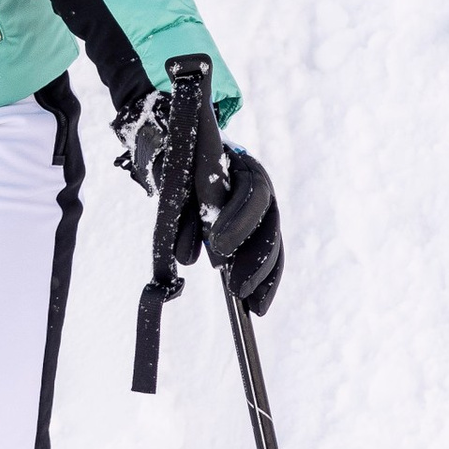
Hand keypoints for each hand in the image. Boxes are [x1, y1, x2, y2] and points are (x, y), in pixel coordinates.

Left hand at [113, 91, 284, 316]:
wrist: (180, 141)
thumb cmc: (176, 158)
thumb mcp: (176, 174)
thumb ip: (183, 210)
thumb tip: (189, 258)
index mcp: (242, 162)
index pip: (252, 193)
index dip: (239, 222)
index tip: (219, 247)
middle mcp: (258, 183)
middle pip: (269, 221)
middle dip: (256, 257)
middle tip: (236, 287)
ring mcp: (260, 204)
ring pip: (272, 240)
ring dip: (266, 276)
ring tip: (253, 306)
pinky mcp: (256, 224)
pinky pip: (268, 253)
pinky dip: (265, 280)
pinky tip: (257, 306)